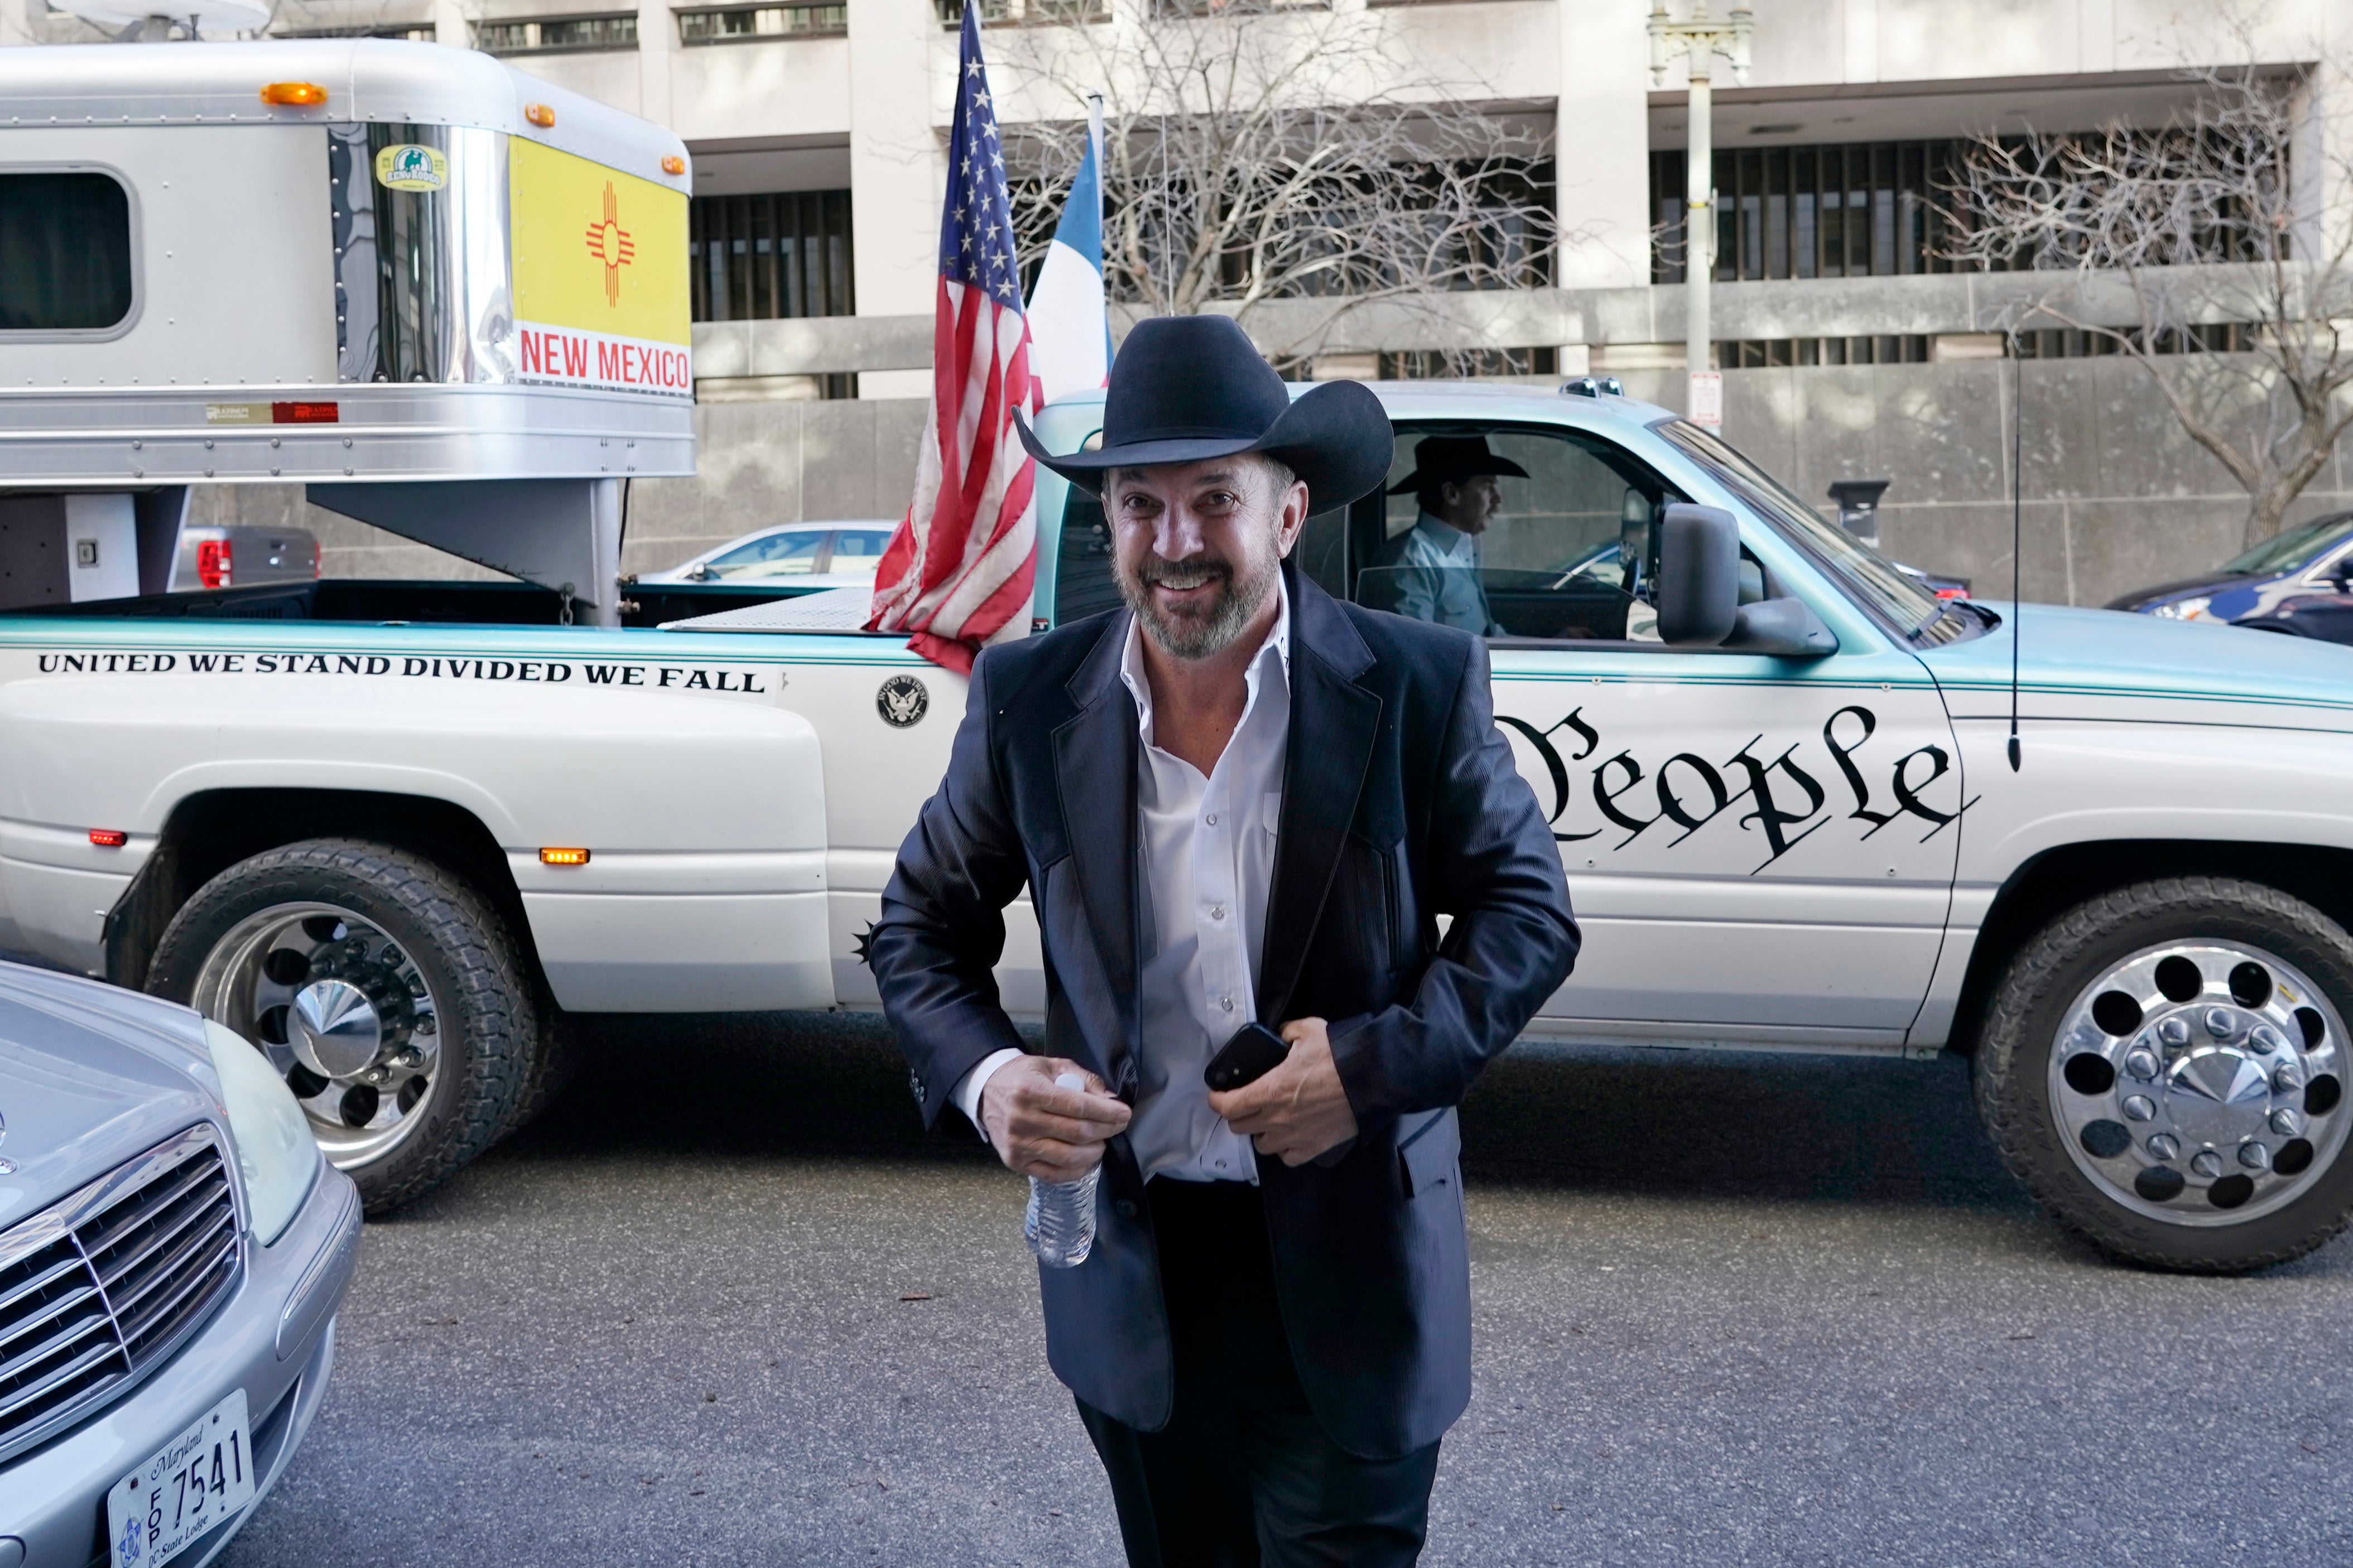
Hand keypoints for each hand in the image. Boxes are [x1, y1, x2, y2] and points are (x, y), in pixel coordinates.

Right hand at [979, 1056, 1131, 1182]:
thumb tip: (1110, 1100)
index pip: (1078, 1107)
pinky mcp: (1016, 1162)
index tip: (1124, 1113)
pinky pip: (1054, 1174)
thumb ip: (1083, 1079)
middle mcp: (1021, 1120)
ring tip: (1101, 1142)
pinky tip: (1086, 1159)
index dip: (1106, 1112)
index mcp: (1030, 1091)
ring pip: (1068, 1156)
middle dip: (1106, 1130)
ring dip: (1094, 1152)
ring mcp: (1018, 1145)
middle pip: (1077, 1133)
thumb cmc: (1023, 1077)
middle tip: (1118, 1126)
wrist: (986, 1090)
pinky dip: (1077, 1169)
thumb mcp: (1053, 1066)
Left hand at [1206, 1018, 1358, 1166]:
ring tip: (1268, 1120)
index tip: (1217, 1095)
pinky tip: (1289, 1136)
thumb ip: (1285, 1032)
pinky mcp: (1313, 1148)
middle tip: (1244, 1103)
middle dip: (1237, 1114)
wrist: (1372, 1079)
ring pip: (1261, 1144)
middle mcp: (1277, 1118)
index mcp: (1270, 1090)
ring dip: (1260, 1132)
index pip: (1228, 1105)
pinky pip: (1287, 1157)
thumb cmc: (1340, 1056)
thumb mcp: (1307, 1030)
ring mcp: (1294, 1136)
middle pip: (1240, 1126)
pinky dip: (1284, 1148)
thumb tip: (1280, 1036)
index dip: (1217, 1100)